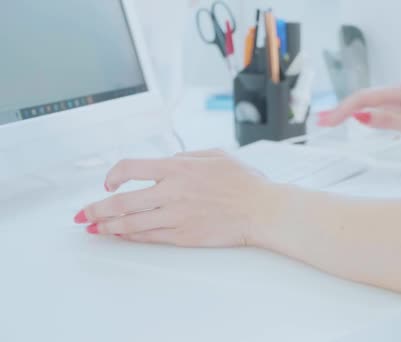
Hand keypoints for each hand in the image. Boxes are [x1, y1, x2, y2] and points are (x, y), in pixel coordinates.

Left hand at [74, 150, 280, 246]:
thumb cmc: (244, 182)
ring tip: (95, 228)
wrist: (262, 210)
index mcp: (178, 168)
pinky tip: (122, 236)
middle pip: (121, 202)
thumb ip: (187, 156)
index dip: (113, 176)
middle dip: (96, 209)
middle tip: (84, 214)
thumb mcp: (215, 155)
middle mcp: (172, 192)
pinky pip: (149, 237)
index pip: (130, 168)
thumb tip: (167, 162)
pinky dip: (131, 237)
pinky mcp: (184, 236)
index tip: (109, 183)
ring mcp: (177, 216)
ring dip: (108, 227)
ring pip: (131, 224)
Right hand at [317, 85, 400, 144]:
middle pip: (361, 98)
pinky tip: (352, 118)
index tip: (327, 122)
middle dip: (339, 109)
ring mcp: (400, 99)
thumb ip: (387, 121)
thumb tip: (361, 116)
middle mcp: (398, 92)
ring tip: (329, 120)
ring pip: (368, 102)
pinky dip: (361, 113)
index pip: (363, 100)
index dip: (343, 110)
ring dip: (348, 111)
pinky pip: (377, 107)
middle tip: (320, 121)